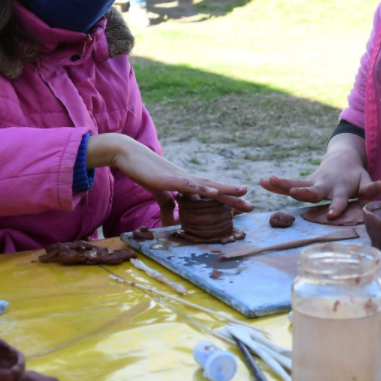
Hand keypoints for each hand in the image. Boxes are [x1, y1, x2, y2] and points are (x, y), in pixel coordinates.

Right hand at [88, 134, 251, 225]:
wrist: (128, 155)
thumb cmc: (144, 172)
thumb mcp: (159, 194)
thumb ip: (167, 208)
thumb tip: (174, 225)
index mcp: (187, 184)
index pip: (212, 194)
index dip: (227, 200)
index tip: (243, 207)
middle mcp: (189, 180)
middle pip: (216, 190)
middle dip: (234, 198)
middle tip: (252, 207)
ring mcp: (181, 178)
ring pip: (207, 185)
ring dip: (225, 189)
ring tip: (243, 192)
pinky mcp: (169, 179)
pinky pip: (189, 185)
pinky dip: (202, 189)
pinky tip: (215, 192)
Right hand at [259, 145, 380, 219]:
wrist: (342, 159)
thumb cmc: (355, 176)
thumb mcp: (365, 180)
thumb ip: (371, 187)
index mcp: (341, 188)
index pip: (339, 199)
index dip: (336, 207)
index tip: (331, 215)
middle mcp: (325, 185)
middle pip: (314, 191)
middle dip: (305, 193)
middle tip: (295, 193)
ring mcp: (313, 183)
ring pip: (297, 184)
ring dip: (284, 184)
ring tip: (269, 181)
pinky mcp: (304, 183)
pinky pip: (288, 185)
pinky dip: (276, 185)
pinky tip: (262, 182)